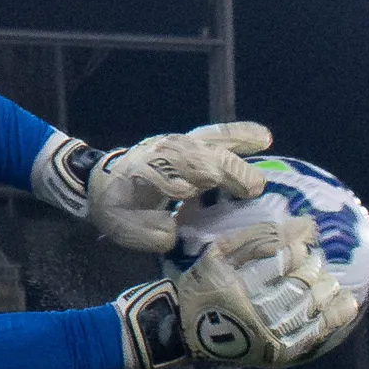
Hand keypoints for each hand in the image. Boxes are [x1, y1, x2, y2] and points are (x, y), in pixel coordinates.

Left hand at [77, 123, 272, 252]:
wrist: (104, 181)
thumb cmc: (119, 206)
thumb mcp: (124, 227)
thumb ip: (148, 232)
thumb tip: (173, 234)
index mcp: (146, 172)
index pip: (170, 173)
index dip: (188, 182)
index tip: (217, 193)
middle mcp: (164, 152)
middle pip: (196, 154)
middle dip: (226, 168)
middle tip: (255, 188)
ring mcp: (178, 143)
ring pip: (208, 139)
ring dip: (237, 143)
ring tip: (264, 145)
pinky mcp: (189, 141)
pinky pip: (215, 135)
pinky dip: (238, 134)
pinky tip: (263, 137)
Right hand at [117, 218, 355, 368]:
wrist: (182, 331)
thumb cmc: (201, 285)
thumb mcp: (220, 253)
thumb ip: (260, 237)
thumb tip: (305, 224)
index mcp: (238, 287)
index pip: (281, 263)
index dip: (298, 248)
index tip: (306, 238)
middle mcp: (256, 315)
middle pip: (300, 287)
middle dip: (313, 270)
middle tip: (316, 260)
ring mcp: (269, 339)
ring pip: (310, 312)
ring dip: (327, 293)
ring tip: (331, 282)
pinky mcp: (277, 355)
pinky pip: (312, 337)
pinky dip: (333, 320)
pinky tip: (346, 305)